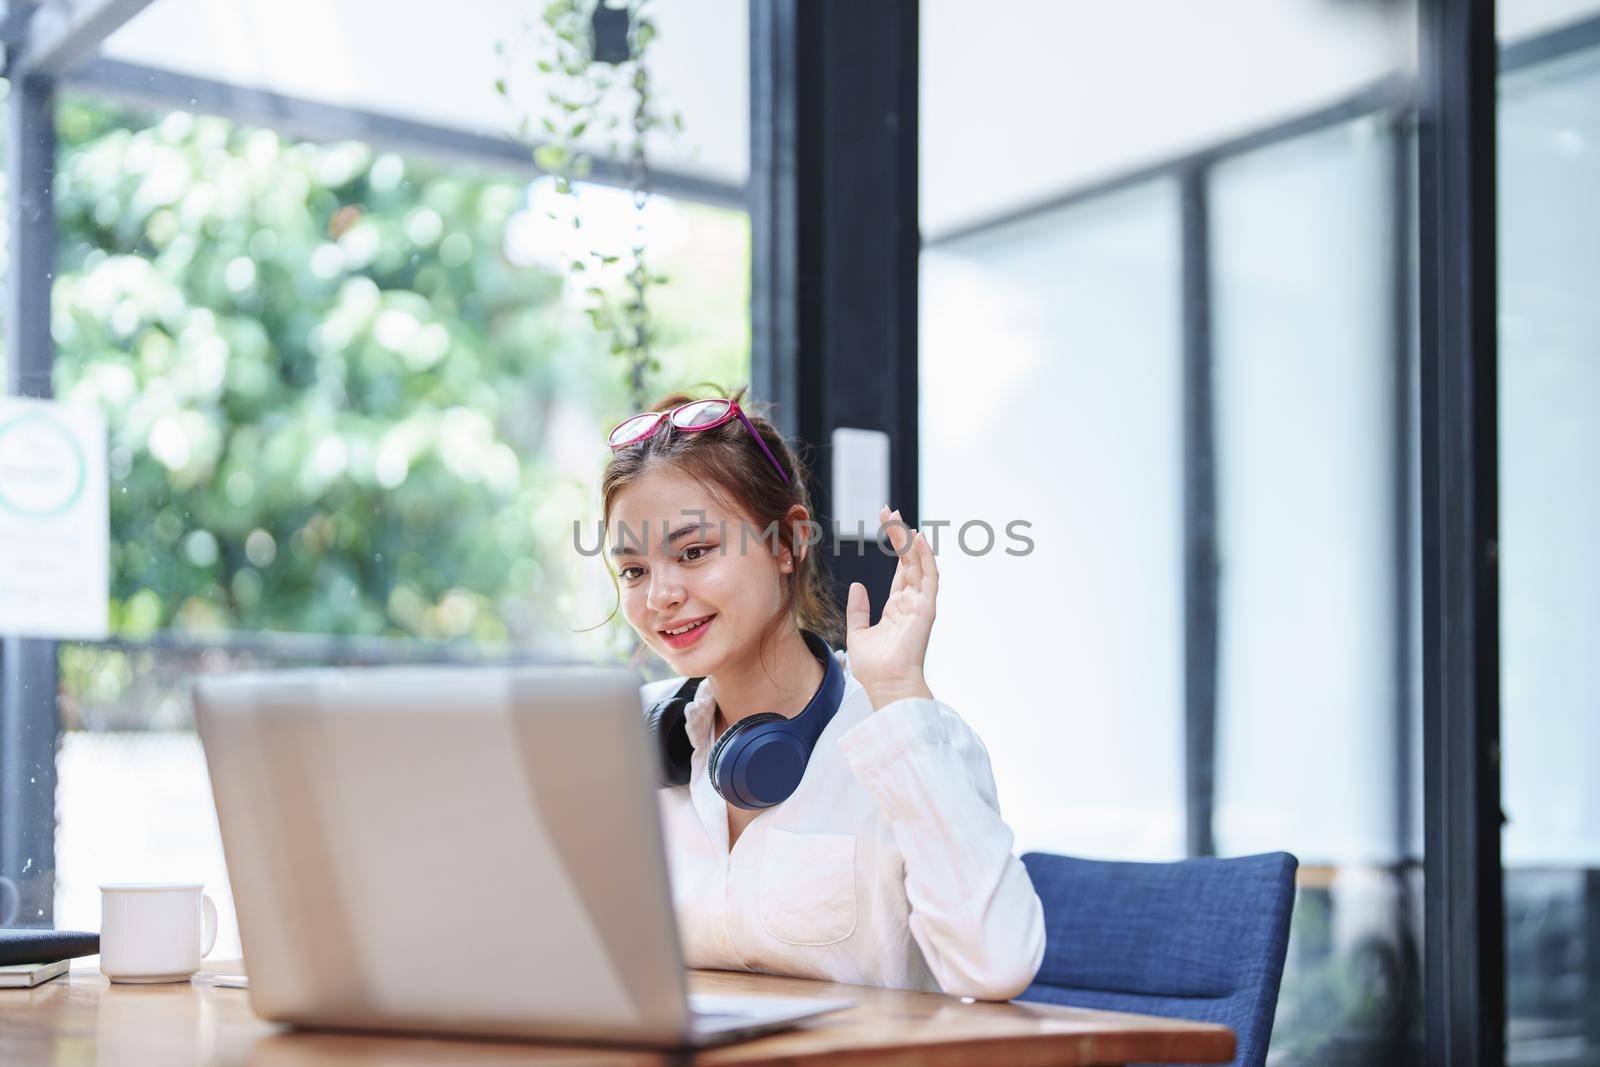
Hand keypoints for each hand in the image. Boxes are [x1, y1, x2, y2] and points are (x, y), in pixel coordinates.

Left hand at [845, 507, 937, 709]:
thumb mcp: (858, 633)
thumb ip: (858, 610)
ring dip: (909, 540)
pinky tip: (917, 538)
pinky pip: (929, 577)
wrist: (885, 685)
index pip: (900, 569)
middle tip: (888, 510)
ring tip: (897, 517)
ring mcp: (921, 604)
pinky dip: (925, 557)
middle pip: (909, 561)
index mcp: (898, 607)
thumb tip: (858, 586)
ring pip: (919, 564)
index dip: (895, 545)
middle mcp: (912, 602)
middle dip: (900, 534)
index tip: (884, 521)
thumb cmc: (874, 667)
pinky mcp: (926, 608)